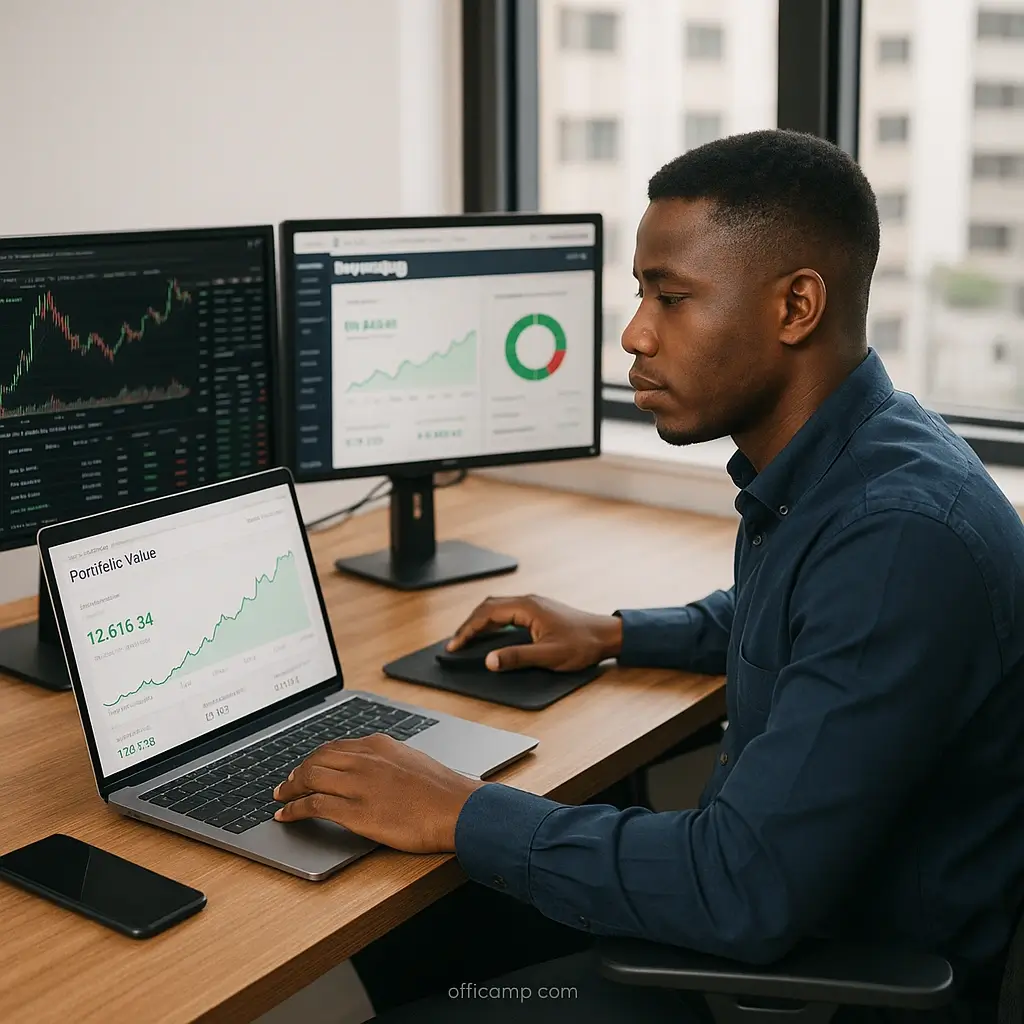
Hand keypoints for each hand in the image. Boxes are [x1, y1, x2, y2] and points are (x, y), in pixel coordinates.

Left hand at [272, 734, 482, 852]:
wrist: (456, 808)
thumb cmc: (442, 790)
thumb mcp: (412, 761)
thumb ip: (388, 760)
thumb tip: (375, 769)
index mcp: (378, 745)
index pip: (335, 746)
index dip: (315, 758)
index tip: (307, 766)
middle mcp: (364, 759)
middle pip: (317, 759)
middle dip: (297, 771)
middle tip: (287, 782)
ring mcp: (358, 785)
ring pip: (310, 778)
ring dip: (289, 788)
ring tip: (280, 796)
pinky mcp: (355, 811)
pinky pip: (313, 806)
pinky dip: (293, 810)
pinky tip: (285, 815)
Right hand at [446, 594, 622, 671]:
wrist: (607, 635)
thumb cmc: (582, 644)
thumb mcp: (548, 655)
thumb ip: (517, 657)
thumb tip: (489, 661)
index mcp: (527, 607)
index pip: (487, 614)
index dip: (467, 630)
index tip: (454, 645)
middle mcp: (528, 601)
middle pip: (488, 607)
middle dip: (469, 624)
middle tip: (456, 643)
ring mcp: (534, 604)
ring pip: (497, 607)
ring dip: (480, 621)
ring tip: (468, 638)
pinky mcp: (539, 611)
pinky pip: (508, 611)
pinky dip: (493, 621)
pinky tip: (491, 634)